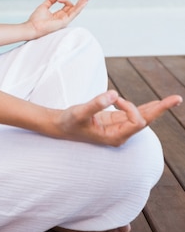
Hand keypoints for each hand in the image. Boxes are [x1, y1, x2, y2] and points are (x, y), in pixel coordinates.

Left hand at [26, 0, 92, 37]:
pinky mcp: (64, 21)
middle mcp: (63, 18)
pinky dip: (79, 7)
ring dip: (83, 1)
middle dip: (82, 0)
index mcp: (59, 15)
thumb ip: (51, 0)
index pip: (68, 5)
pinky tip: (84, 2)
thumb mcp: (44, 6)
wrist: (32, 27)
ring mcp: (65, 20)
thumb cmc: (36, 19)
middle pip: (75, 7)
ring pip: (77, 9)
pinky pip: (74, 13)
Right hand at [57, 90, 182, 145]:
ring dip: (156, 107)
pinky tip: (156, 104)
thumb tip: (113, 94)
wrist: (60, 126)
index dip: (130, 107)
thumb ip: (96, 104)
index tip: (114, 98)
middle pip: (146, 120)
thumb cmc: (69, 122)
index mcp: (115, 137)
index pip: (137, 122)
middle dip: (160, 109)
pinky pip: (134, 113)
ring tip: (174, 100)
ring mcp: (118, 127)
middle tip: (177, 98)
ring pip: (142, 116)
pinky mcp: (115, 120)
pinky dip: (145, 106)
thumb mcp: (80, 112)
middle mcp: (120, 134)